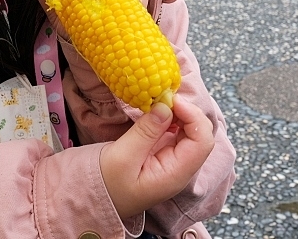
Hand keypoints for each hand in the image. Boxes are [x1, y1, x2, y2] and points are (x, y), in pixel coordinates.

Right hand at [100, 96, 215, 219]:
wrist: (95, 199)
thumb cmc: (106, 183)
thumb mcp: (122, 156)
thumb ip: (146, 131)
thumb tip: (166, 106)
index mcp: (175, 174)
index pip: (202, 142)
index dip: (193, 116)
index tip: (170, 100)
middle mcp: (180, 168)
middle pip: (200, 134)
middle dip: (187, 111)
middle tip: (163, 97)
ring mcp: (174, 161)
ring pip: (190, 131)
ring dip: (179, 113)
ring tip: (159, 101)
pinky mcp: (164, 154)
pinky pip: (177, 132)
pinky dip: (171, 117)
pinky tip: (157, 111)